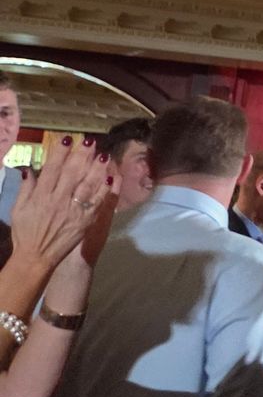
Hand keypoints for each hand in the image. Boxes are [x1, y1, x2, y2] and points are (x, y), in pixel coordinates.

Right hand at [7, 138, 112, 274]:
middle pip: (72, 174)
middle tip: (90, 141)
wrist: (36, 256)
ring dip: (97, 169)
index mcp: (40, 196)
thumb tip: (29, 169)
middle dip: (82, 156)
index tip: (66, 139)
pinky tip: (111, 178)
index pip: (51, 170)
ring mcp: (73, 211)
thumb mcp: (18, 209)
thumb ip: (26, 188)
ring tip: (104, 155)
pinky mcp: (85, 221)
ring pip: (87, 185)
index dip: (59, 153)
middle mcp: (58, 201)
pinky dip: (104, 190)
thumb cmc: (25, 231)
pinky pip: (97, 203)